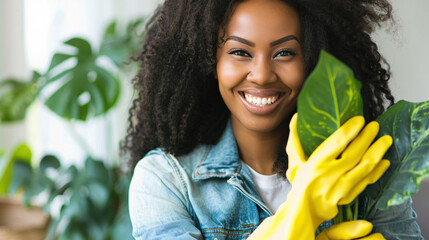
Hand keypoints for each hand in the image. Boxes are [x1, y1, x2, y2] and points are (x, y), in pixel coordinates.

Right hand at [248, 114, 391, 239]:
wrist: (303, 211)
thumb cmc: (300, 184)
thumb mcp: (294, 161)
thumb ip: (295, 139)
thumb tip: (296, 117)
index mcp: (315, 164)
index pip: (335, 143)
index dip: (349, 130)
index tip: (359, 120)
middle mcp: (329, 175)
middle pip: (353, 154)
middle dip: (366, 138)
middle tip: (375, 126)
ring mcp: (340, 187)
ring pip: (363, 168)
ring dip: (377, 152)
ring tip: (386, 140)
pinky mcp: (348, 196)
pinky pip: (366, 182)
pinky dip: (377, 172)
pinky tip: (384, 162)